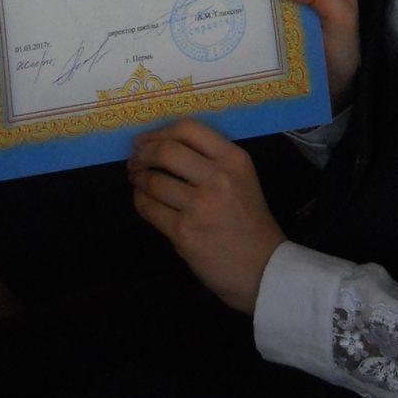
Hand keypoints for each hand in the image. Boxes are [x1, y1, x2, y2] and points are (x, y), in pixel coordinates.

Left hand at [128, 119, 284, 313]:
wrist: (263, 267)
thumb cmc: (249, 221)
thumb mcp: (242, 178)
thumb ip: (211, 160)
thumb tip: (162, 146)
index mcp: (234, 159)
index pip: (189, 129)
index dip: (160, 132)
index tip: (147, 140)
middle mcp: (218, 177)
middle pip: (166, 151)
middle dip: (143, 153)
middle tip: (135, 159)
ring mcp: (199, 206)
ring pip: (153, 180)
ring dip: (138, 178)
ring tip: (136, 179)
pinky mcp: (184, 232)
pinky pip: (149, 208)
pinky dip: (140, 200)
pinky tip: (143, 199)